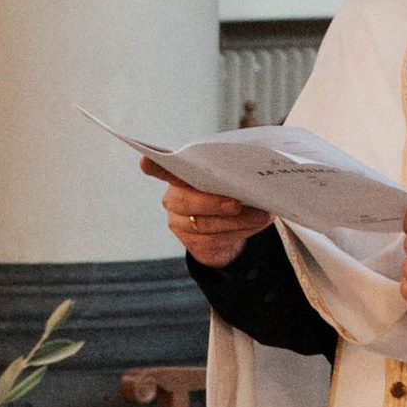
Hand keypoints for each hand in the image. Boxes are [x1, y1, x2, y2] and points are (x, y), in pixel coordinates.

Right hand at [153, 163, 267, 270]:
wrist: (230, 228)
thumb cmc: (228, 192)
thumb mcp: (229, 179)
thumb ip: (230, 173)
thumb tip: (251, 173)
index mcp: (180, 177)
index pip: (165, 169)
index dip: (155, 167)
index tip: (145, 161)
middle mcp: (174, 201)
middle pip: (186, 202)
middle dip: (213, 203)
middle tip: (237, 203)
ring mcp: (180, 225)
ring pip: (206, 224)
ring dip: (238, 220)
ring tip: (262, 214)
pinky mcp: (193, 245)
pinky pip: (216, 241)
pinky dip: (241, 231)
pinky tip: (258, 223)